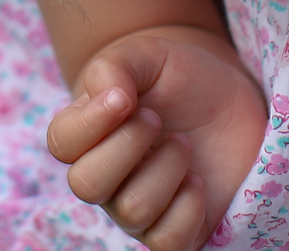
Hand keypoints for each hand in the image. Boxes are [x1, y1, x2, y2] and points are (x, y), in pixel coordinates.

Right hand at [46, 25, 265, 250]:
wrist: (228, 101)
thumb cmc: (178, 78)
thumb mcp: (147, 56)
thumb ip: (115, 66)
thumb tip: (108, 98)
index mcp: (88, 134)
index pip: (60, 143)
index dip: (90, 123)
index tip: (125, 97)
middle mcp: (107, 177)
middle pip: (87, 185)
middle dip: (127, 145)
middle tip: (155, 118)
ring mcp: (139, 207)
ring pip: (132, 210)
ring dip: (165, 168)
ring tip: (183, 143)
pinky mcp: (177, 229)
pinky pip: (167, 241)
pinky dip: (188, 208)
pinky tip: (197, 180)